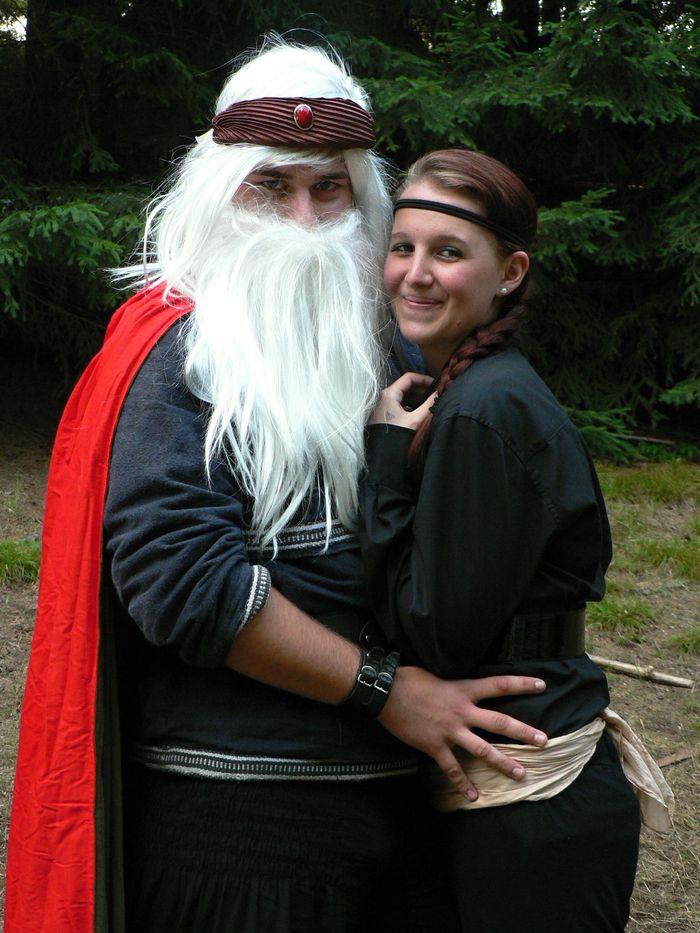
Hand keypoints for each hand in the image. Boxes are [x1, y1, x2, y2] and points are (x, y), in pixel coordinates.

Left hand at [370, 372, 435, 429]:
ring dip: (418, 399)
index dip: (424, 379)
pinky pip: (401, 406)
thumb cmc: (395, 435)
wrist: (381, 455)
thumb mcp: (415, 419)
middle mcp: (385, 397)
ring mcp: (384, 407)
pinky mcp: (386, 416)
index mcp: (390, 393)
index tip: (436, 385)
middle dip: (422, 390)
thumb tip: (439, 393)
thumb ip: (429, 404)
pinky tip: (420, 414)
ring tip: (430, 404)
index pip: (409, 378)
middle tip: (435, 394)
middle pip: (407, 387)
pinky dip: (411, 407)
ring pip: (404, 397)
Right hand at [378, 667, 547, 800]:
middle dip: (523, 732)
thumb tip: (465, 682)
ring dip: (503, 762)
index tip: (541, 685)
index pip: (499, 685)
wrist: (386, 692)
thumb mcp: (437, 673)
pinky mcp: (435, 746)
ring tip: (521, 773)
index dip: (521, 684)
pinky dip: (462, 783)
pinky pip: (452, 768)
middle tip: (544, 741)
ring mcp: (450, 731)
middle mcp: (462, 711)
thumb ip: (455, 681)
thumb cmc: (409, 678)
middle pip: (500, 723)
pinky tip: (473, 796)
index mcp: (464, 690)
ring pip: (482, 750)